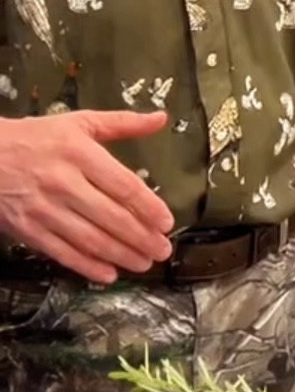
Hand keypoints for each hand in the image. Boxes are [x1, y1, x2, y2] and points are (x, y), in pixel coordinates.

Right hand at [0, 109, 173, 285]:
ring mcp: (45, 209)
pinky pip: (63, 253)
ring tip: (144, 263)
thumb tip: (160, 118)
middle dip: (141, 238)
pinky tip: (108, 273)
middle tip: (162, 250)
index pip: (123, 185)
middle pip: (111, 217)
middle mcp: (64, 182)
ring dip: (121, 255)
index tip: (167, 222)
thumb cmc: (35, 138)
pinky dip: (88, 266)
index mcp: (79, 153)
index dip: (148, 207)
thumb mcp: (78, 122)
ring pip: (91, 239)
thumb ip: (122, 123)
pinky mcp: (29, 230)